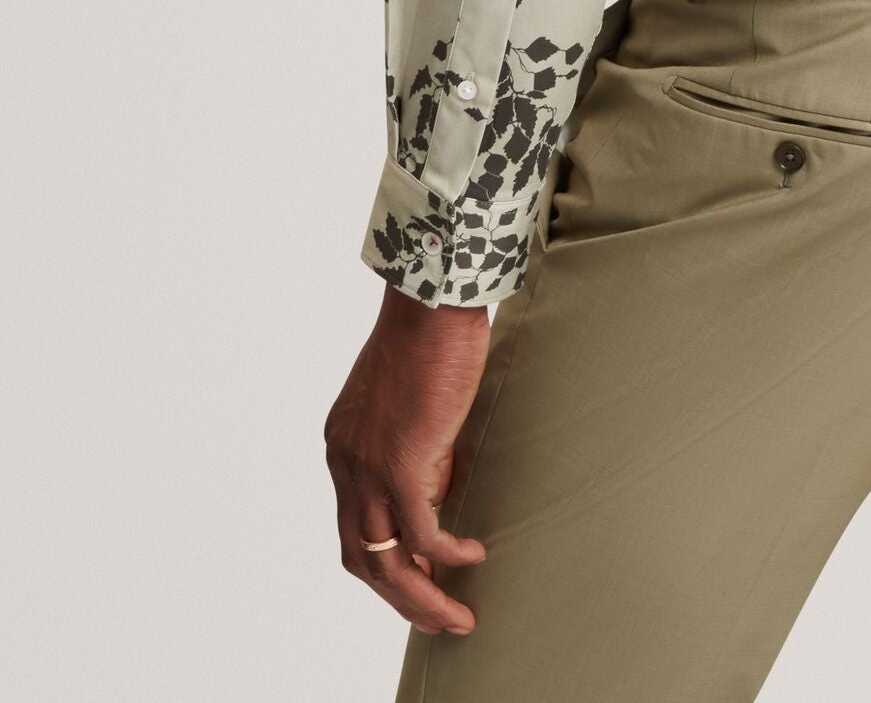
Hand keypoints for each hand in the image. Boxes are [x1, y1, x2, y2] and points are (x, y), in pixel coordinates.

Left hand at [325, 283, 492, 635]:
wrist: (431, 301)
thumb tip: (440, 486)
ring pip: (386, 561)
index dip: (386, 565)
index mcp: (343, 448)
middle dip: (401, 598)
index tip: (422, 583)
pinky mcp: (400, 463)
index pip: (354, 529)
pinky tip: (474, 557)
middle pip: (362, 560)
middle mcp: (345, 464)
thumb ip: (418, 447)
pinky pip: (423, 533)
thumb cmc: (430, 335)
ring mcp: (367, 467)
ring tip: (457, 618)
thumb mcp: (414, 402)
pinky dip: (448, 555)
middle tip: (439, 621)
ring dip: (421, 598)